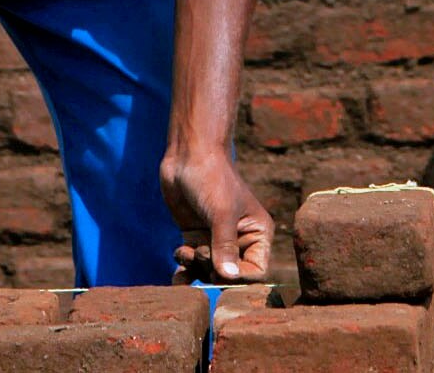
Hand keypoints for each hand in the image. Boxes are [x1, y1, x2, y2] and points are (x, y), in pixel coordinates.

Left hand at [162, 152, 272, 282]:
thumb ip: (224, 246)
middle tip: (198, 252)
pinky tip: (176, 271)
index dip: (239, 278)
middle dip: (211, 270)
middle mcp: (239, 240)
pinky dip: (184, 270)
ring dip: (194, 268)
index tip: (219, 271)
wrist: (188, 155)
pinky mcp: (195, 236)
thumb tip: (228, 278)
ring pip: (208, 270)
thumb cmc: (212, 178)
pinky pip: (192, 263)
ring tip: (184, 251)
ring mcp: (215, 239)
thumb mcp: (221, 212)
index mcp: (257, 233)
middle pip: (229, 274)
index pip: (256, 271)